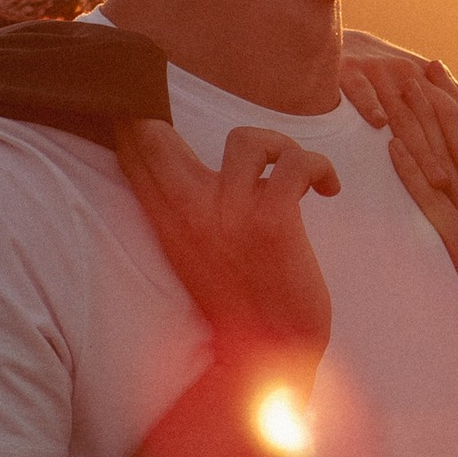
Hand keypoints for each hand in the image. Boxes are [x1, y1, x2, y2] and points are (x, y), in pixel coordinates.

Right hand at [116, 119, 338, 382]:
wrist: (268, 356)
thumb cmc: (239, 296)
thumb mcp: (193, 248)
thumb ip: (187, 205)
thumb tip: (189, 162)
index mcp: (165, 218)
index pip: (128, 149)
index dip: (132, 112)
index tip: (157, 100)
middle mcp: (185, 212)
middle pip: (149, 134)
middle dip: (180, 112)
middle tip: (227, 132)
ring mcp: (228, 215)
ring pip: (248, 139)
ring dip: (281, 147)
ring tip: (297, 173)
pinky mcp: (271, 223)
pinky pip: (296, 164)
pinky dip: (320, 167)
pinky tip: (328, 189)